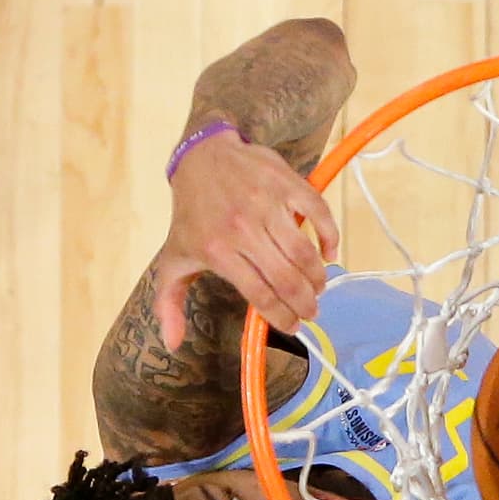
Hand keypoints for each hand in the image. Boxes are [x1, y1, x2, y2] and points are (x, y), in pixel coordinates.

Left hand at [154, 127, 338, 349]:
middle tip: (311, 311)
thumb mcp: (173, 257)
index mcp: (218, 251)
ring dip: (318, 277)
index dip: (281, 317)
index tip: (293, 325)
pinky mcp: (286, 184)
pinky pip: (318, 214)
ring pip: (304, 252)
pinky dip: (329, 237)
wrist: (201, 156)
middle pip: (287, 279)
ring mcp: (267, 203)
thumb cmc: (192, 214)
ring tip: (318, 287)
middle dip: (306, 304)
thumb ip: (169, 302)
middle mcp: (243, 228)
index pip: (260, 295)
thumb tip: (172, 343)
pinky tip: (329, 253)